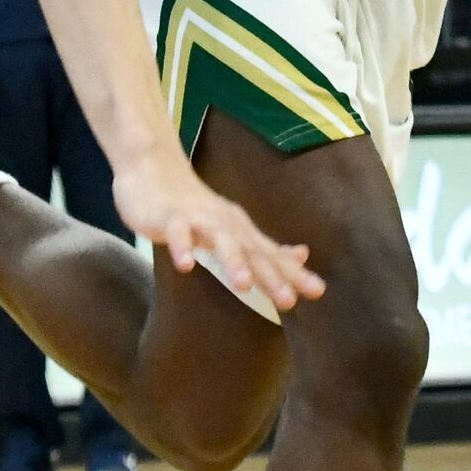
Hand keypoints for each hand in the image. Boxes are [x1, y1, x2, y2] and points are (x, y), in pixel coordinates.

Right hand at [114, 151, 320, 317]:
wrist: (152, 169)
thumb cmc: (194, 208)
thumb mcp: (232, 228)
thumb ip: (264, 247)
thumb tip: (303, 255)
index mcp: (241, 230)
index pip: (271, 255)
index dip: (293, 273)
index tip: (317, 291)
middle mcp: (225, 223)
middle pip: (251, 251)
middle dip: (270, 275)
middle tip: (288, 300)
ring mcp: (198, 218)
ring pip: (219, 239)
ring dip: (232, 261)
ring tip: (244, 286)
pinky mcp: (170, 217)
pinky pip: (177, 232)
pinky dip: (181, 246)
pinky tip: (185, 265)